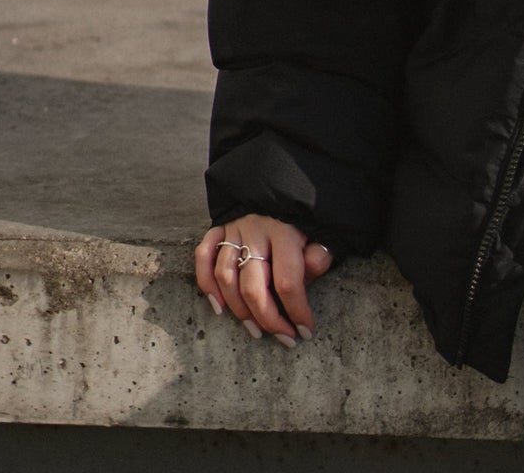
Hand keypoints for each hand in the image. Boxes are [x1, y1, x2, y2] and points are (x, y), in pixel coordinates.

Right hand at [194, 216, 333, 348]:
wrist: (281, 185)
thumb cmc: (302, 218)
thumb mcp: (320, 231)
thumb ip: (319, 251)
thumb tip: (314, 265)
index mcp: (286, 231)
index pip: (287, 281)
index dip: (296, 311)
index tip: (305, 332)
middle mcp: (256, 230)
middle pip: (253, 286)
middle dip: (268, 319)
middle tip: (283, 338)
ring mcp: (234, 229)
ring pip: (226, 277)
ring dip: (238, 311)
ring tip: (256, 331)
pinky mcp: (219, 227)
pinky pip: (203, 256)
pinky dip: (206, 283)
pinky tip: (218, 307)